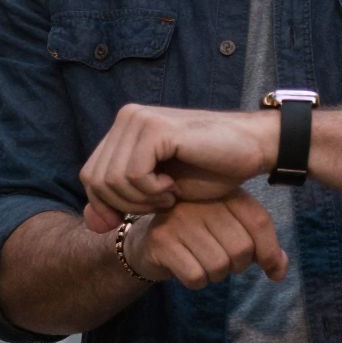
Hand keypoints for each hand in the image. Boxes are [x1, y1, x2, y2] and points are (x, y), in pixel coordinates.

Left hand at [80, 104, 278, 230]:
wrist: (251, 150)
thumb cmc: (209, 170)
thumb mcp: (156, 193)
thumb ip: (121, 203)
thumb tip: (91, 224)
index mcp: (124, 128)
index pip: (90, 176)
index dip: (108, 205)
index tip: (141, 213)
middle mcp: (127, 117)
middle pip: (96, 180)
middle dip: (126, 205)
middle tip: (160, 204)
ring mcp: (139, 119)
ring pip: (113, 179)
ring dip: (141, 200)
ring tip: (168, 196)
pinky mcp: (155, 128)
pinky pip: (133, 174)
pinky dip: (152, 192)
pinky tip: (172, 187)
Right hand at [124, 193, 287, 289]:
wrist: (148, 242)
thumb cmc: (199, 237)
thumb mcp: (233, 233)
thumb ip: (260, 247)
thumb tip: (279, 271)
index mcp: (223, 192)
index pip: (259, 221)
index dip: (270, 251)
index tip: (271, 269)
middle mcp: (201, 201)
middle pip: (241, 249)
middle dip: (237, 266)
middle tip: (222, 261)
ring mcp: (179, 218)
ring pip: (219, 266)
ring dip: (215, 275)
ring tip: (202, 262)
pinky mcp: (162, 240)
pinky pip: (196, 276)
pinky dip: (196, 282)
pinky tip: (186, 268)